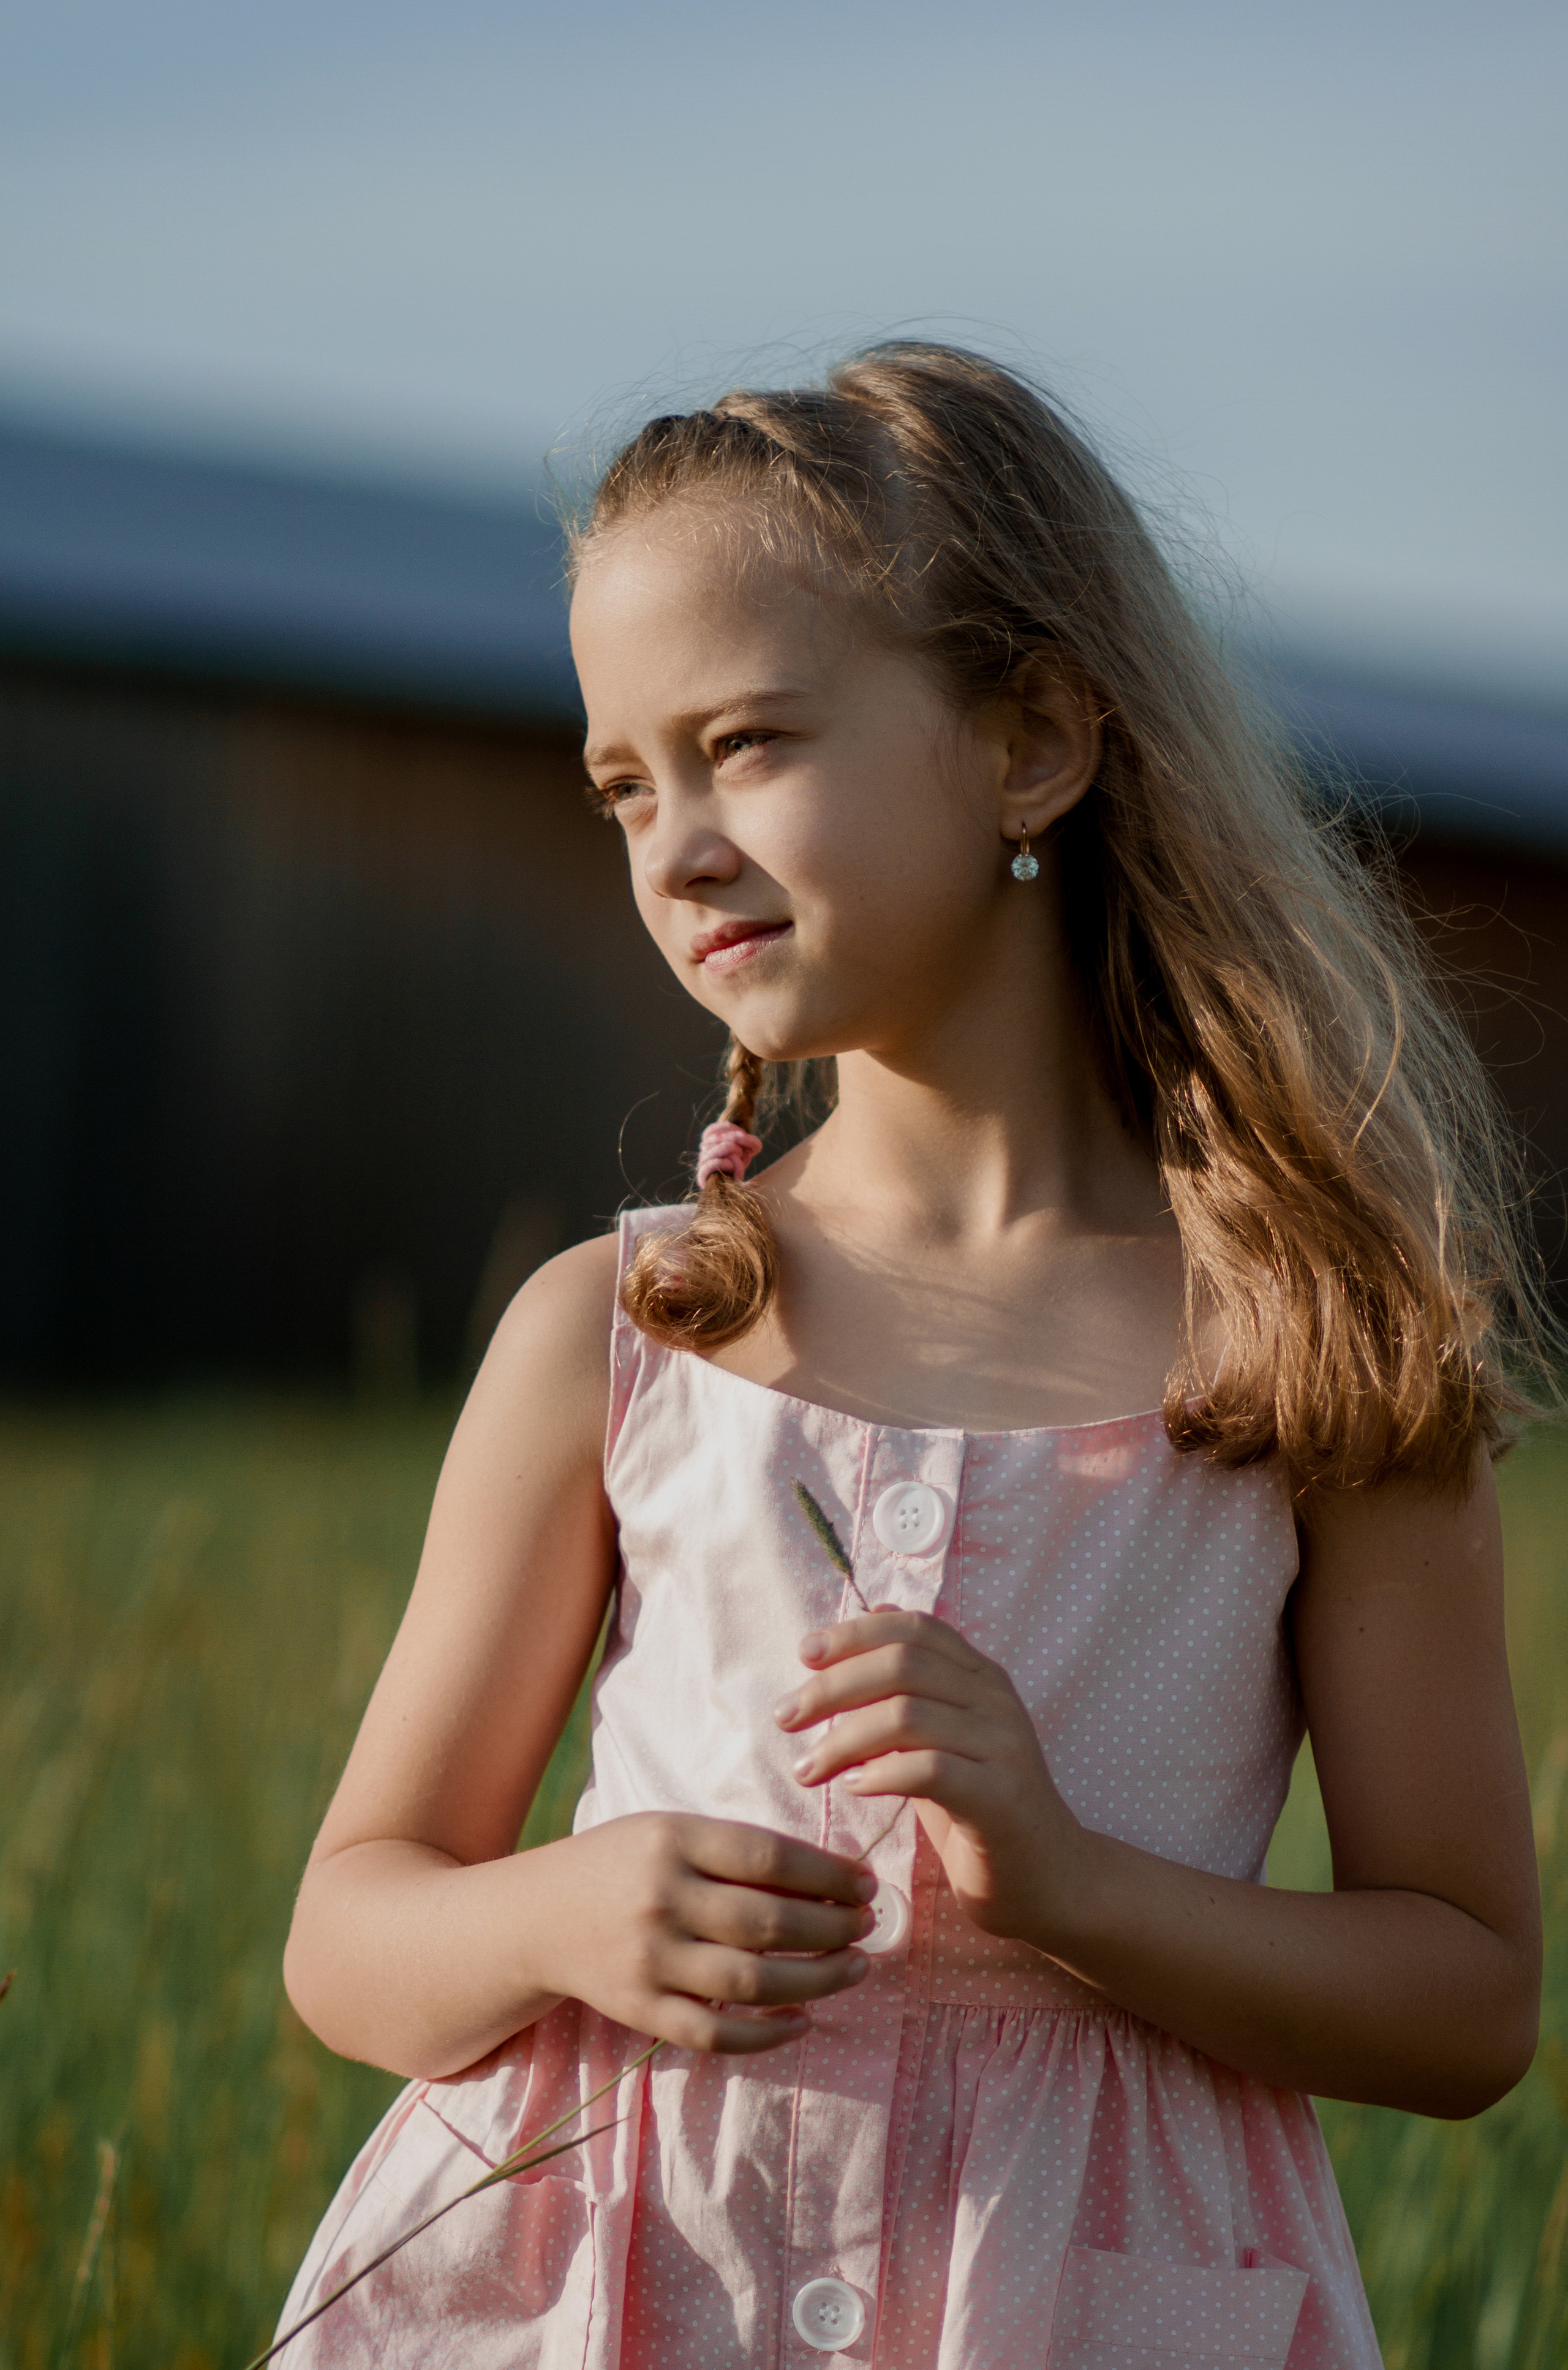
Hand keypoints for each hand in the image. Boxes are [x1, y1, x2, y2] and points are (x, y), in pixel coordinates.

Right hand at [529, 1812, 874, 2054]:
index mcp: (672, 1841)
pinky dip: (766, 2035)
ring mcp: (649, 1961)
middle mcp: (661, 1900)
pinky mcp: (640, 2011)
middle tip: (867, 1928)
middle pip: (768, 1923)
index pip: (770, 1858)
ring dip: (816, 1980)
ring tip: (854, 1969)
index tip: (866, 1884)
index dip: (828, 1874)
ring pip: (751, 1983)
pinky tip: (802, 2021)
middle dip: (833, 1928)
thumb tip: (827, 1876)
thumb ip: (735, 1850)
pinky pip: (715, 2033)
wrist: (535, 1916)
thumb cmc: (620, 1864)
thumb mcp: (669, 1832)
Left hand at [774, 1610, 1083, 1947]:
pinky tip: (854, 1787)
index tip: (804, 1654)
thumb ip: (910, 1689)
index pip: (916, 1628)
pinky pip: (931, 1770)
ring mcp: (1003, 1748)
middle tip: (786, 1718)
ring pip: (908, 1715)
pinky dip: (882, 1774)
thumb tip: (869, 1618)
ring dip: (844, 1739)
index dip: (856, 1633)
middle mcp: (996, 1702)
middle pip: (903, 1665)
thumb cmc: (981, 1810)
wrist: (1051, 1881)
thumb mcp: (942, 1740)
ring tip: (807, 1768)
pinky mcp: (1001, 1799)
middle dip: (833, 1686)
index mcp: (981, 1678)